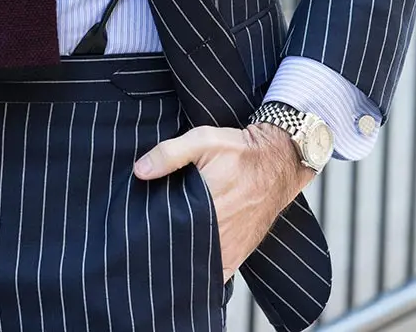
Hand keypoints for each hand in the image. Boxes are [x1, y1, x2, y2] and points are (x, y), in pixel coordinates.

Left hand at [134, 122, 314, 280]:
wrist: (278, 161)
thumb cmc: (240, 151)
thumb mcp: (203, 141)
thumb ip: (169, 154)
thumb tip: (139, 171)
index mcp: (206, 208)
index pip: (167, 233)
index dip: (149, 235)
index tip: (136, 231)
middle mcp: (218, 234)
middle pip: (180, 253)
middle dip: (162, 248)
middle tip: (147, 240)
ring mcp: (229, 248)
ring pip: (196, 266)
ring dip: (181, 261)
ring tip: (164, 251)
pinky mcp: (238, 253)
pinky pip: (216, 273)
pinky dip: (201, 271)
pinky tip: (188, 263)